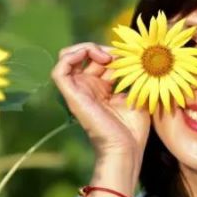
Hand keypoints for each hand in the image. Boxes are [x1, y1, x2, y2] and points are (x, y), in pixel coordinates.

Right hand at [50, 42, 150, 159]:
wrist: (125, 149)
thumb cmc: (134, 129)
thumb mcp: (137, 95)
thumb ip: (133, 77)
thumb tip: (135, 58)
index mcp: (102, 88)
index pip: (100, 59)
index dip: (113, 51)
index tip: (130, 56)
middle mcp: (88, 87)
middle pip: (85, 55)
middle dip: (102, 47)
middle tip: (118, 55)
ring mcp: (78, 91)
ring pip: (68, 57)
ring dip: (86, 48)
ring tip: (105, 56)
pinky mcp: (72, 96)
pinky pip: (59, 70)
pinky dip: (70, 56)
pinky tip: (88, 55)